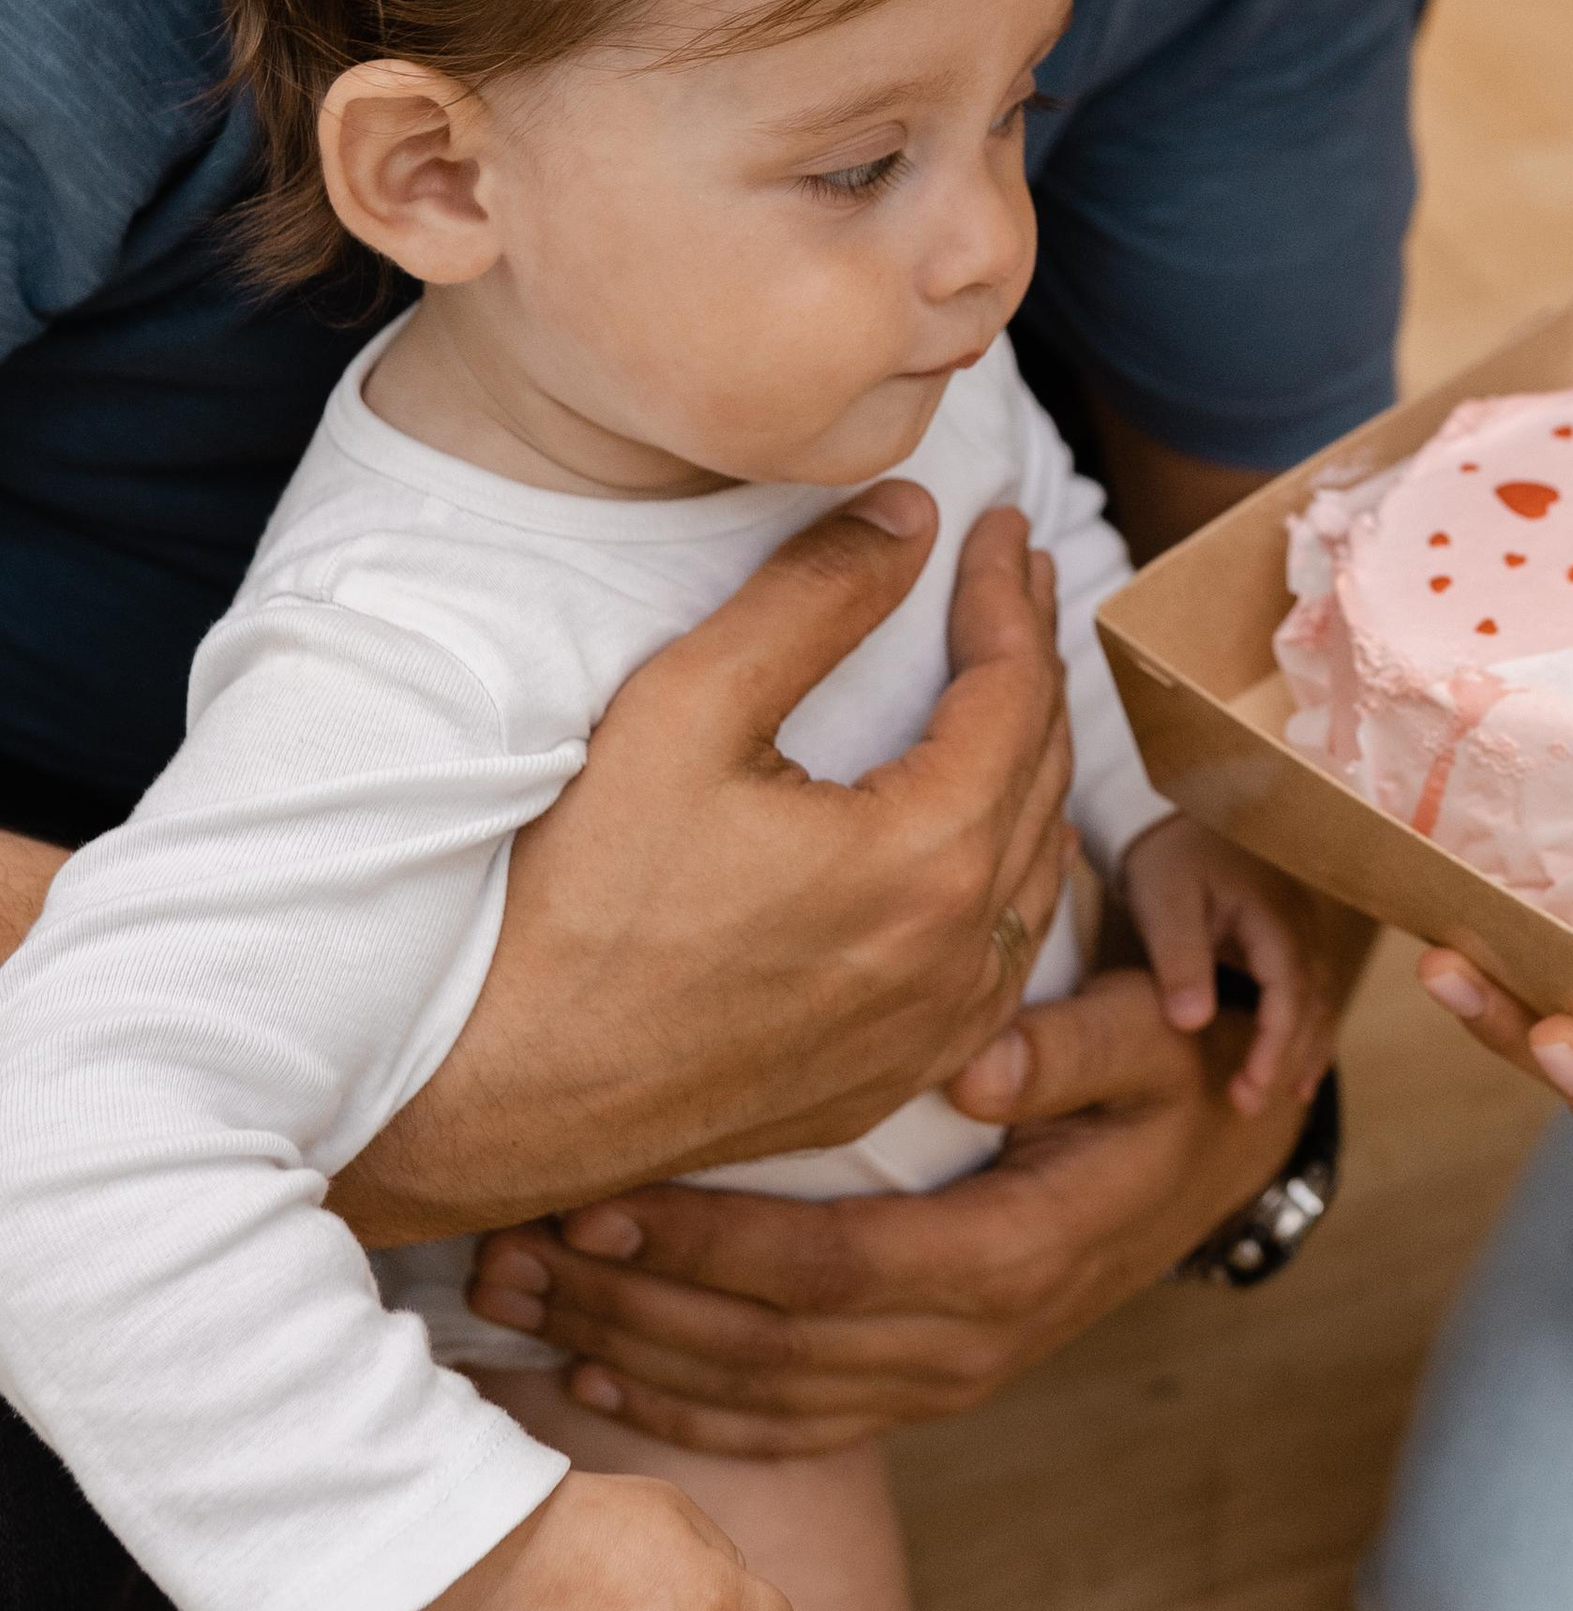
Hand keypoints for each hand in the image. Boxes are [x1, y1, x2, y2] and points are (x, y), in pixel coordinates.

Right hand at [333, 490, 1076, 1247]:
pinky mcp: (886, 1082)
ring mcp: (929, 1035)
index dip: (1012, 594)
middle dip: (1034, 662)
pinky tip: (994, 852)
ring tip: (1017, 690)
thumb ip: (813, 599)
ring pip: (1034, 875)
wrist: (494, 1093)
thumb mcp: (683, 710)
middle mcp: (957, 958)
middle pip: (1040, 775)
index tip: (1005, 524)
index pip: (1015, 692)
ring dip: (1035, 769)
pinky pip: (998, 968)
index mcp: (928, 859)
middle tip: (1021, 582)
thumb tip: (911, 518)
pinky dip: (1012, 885)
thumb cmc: (574, 904)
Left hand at [462, 943, 1363, 1455]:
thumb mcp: (1160, 1035)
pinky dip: (691, 1418)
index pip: (831, 1270)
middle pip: (775, 1355)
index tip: (600, 1203)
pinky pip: (798, 1427)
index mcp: (1020, 1254)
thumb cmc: (1181, 1061)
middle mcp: (980, 1340)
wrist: (1231, 1139)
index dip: (709, 1249)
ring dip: (636, 1364)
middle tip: (509, 1260)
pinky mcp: (933, 1384)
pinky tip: (601, 1387)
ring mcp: (955, 1376)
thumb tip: (977, 1066)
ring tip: (517, 1311)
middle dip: (631, 1313)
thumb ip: (1075, 1045)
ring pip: (770, 1402)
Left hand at [1117, 816, 1330, 1118]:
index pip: (1288, 993)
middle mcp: (1299, 924)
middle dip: (1286, 1058)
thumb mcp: (1164, 901)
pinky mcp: (1286, 937)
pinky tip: (1297, 1066)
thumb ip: (1179, 961)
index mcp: (1275, 915)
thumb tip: (1192, 1024)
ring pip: (1318, 999)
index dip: (1273, 1046)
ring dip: (1303, 1049)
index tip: (1248, 1090)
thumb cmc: (1167, 854)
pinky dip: (1306, 1029)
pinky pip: (1309, 990)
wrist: (1172, 812)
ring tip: (1284, 1099)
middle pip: (1311, 1003)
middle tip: (1248, 1107)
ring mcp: (1299, 929)